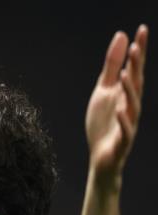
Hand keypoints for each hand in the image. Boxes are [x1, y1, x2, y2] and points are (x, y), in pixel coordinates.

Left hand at [85, 25, 147, 187]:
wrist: (100, 158)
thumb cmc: (103, 124)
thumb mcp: (103, 91)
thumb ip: (112, 67)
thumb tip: (122, 36)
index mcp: (126, 94)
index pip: (135, 69)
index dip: (139, 51)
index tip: (141, 29)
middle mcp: (130, 107)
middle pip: (136, 85)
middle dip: (137, 67)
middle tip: (136, 47)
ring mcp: (127, 124)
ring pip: (132, 106)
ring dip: (130, 90)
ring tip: (127, 74)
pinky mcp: (121, 142)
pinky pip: (125, 130)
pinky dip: (123, 120)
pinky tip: (119, 109)